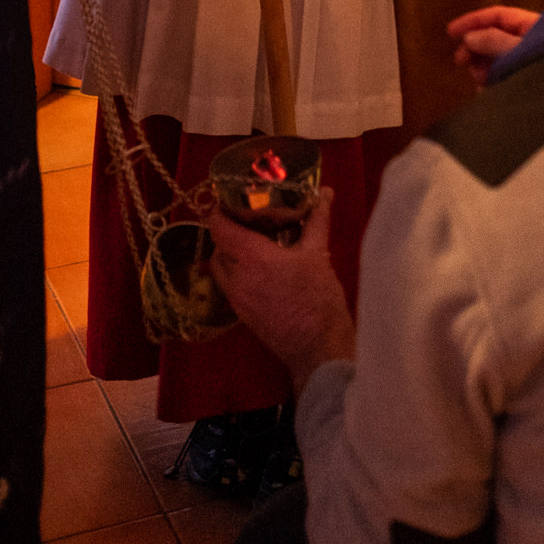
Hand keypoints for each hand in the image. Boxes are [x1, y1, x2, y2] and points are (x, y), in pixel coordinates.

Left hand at [208, 190, 354, 392]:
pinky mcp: (243, 315)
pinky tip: (263, 271)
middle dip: (228, 232)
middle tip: (250, 221)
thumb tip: (325, 193)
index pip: (219, 227)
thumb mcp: (318, 255)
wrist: (318, 350)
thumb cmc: (318, 299)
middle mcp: (236, 278)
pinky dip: (239, 274)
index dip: (221, 211)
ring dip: (232, 254)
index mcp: (251, 258)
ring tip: (257, 245)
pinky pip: (230, 287)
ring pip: (222, 268)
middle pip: (218, 247)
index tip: (234, 200)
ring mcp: (237, 300)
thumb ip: (316, 221)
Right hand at [447, 3, 539, 83]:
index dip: (473, 21)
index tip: (451, 32)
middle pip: (495, 38)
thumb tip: (470, 36)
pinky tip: (485, 91)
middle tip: (460, 60)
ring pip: (497, 60)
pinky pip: (505, 78)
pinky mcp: (529, 82)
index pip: (498, 16)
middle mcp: (532, 42)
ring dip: (482, 67)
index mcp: (534, 27)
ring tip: (478, 79)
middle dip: (475, 48)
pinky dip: (492, 82)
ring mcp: (531, 63)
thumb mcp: (519, 51)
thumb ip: (494, 41)